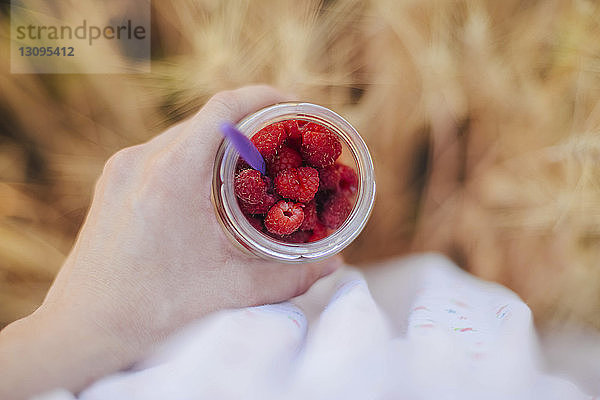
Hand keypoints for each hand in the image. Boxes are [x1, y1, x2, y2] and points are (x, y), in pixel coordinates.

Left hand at [0, 85, 339, 398]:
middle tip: (284, 144)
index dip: (265, 97)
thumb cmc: (153, 308)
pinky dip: (194, 157)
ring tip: (253, 165)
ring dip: (221, 142)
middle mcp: (142, 159)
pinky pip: (162, 152)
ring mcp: (122, 167)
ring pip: (184, 135)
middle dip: (250, 124)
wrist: (84, 328)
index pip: (224, 109)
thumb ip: (289, 275)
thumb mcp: (230, 289)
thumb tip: (333, 264)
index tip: (294, 106)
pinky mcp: (113, 180)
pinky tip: (211, 186)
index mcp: (172, 175)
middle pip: (207, 120)